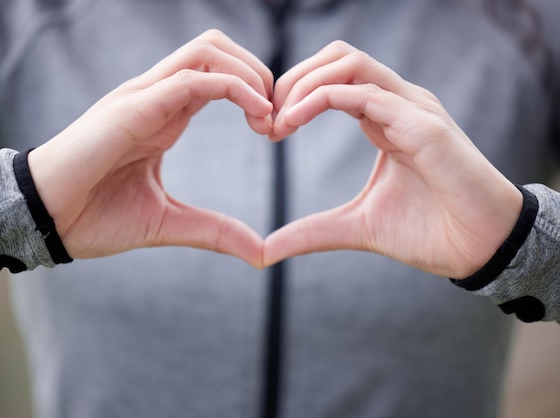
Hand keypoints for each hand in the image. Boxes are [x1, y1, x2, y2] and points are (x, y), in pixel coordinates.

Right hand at [27, 30, 272, 267]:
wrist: (45, 221)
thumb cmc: (95, 216)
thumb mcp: (169, 223)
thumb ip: (216, 231)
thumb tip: (261, 253)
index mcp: (165, 114)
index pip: (217, 75)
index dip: (255, 92)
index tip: (275, 129)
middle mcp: (156, 96)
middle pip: (217, 48)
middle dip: (258, 71)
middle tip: (277, 116)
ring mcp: (142, 97)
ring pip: (207, 50)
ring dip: (249, 73)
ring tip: (268, 114)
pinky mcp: (132, 108)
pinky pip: (191, 78)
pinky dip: (232, 87)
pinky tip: (257, 114)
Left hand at [264, 41, 522, 277]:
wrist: (481, 251)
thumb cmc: (429, 233)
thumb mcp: (355, 228)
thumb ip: (311, 232)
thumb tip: (266, 250)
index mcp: (385, 118)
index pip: (333, 80)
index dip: (293, 95)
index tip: (266, 129)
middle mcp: (399, 105)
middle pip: (337, 57)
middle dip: (292, 79)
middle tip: (265, 119)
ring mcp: (414, 109)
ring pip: (350, 62)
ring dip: (304, 83)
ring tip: (278, 120)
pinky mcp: (424, 126)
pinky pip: (366, 93)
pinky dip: (322, 99)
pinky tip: (294, 122)